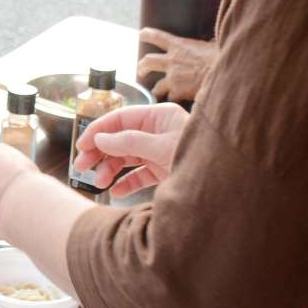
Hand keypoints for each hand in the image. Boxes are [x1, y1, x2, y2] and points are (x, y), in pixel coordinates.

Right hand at [72, 102, 188, 196]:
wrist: (226, 184)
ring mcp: (160, 151)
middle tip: (82, 166)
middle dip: (100, 152)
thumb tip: (100, 140)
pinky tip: (115, 191)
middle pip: (119, 139)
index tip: (81, 144)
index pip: (120, 118)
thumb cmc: (199, 157)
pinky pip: (139, 175)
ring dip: (110, 169)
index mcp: (159, 116)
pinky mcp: (163, 170)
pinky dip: (125, 182)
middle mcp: (158, 131)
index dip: (98, 130)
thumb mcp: (160, 147)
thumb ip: (128, 142)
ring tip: (99, 182)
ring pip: (126, 158)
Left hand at [137, 27, 217, 102]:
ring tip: (156, 93)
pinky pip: (170, 98)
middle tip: (141, 71)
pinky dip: (173, 100)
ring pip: (156, 86)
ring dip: (156, 90)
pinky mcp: (178, 91)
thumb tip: (209, 45)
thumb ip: (202, 47)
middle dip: (142, 67)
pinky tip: (175, 104)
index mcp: (179, 45)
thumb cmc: (222, 56)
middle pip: (148, 61)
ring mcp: (173, 77)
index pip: (156, 36)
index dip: (146, 35)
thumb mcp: (209, 45)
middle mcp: (172, 60)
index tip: (141, 35)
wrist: (226, 72)